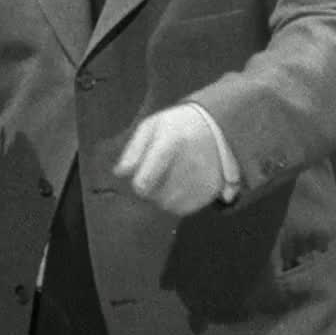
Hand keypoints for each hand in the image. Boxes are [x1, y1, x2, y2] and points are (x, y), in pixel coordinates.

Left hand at [113, 105, 227, 215]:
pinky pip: (184, 208)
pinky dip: (177, 201)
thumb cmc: (176, 126)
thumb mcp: (150, 127)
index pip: (145, 181)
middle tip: (157, 173)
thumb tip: (120, 173)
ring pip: (168, 205)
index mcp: (172, 142)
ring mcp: (203, 178)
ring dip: (163, 196)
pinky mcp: (212, 190)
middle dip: (151, 188)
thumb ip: (133, 150)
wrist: (215, 126)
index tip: (140, 178)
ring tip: (169, 176)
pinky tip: (181, 184)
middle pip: (156, 195)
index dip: (139, 183)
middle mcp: (191, 162)